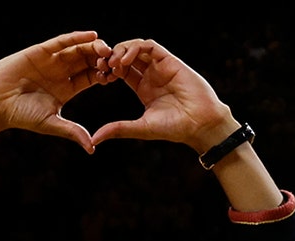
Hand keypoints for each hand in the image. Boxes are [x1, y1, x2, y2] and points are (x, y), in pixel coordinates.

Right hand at [0, 30, 113, 150]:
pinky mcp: (40, 51)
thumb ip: (73, 131)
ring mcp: (51, 60)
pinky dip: (76, 37)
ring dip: (93, 47)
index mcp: (67, 88)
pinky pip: (61, 41)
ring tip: (106, 47)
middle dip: (102, 58)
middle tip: (115, 59)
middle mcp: (61, 72)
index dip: (103, 74)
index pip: (91, 77)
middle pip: (87, 60)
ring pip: (77, 49)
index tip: (115, 76)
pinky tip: (92, 36)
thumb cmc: (21, 116)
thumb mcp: (51, 123)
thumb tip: (92, 149)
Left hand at [92, 38, 234, 151]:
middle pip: (126, 56)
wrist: (200, 124)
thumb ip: (118, 129)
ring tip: (113, 64)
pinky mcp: (170, 61)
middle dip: (111, 57)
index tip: (99, 76)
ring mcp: (161, 66)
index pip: (120, 71)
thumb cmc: (174, 128)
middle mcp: (151, 74)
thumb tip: (94, 139)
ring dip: (121, 50)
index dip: (108, 70)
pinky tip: (126, 60)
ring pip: (137, 47)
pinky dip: (136, 48)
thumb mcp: (140, 128)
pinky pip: (150, 46)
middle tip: (102, 66)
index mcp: (142, 87)